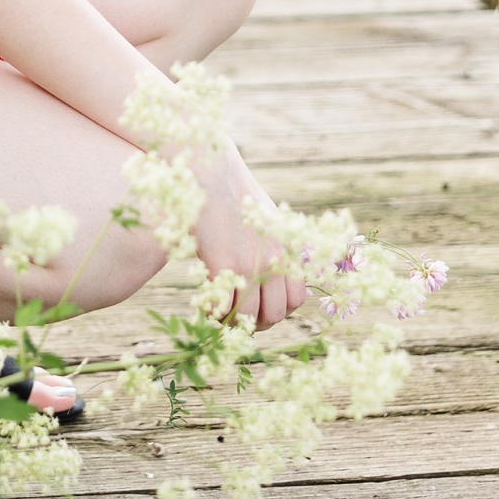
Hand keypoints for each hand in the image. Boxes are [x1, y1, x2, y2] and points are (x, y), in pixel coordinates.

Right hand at [193, 151, 307, 331]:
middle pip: (274, 314)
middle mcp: (274, 260)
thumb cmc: (232, 198)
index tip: (257, 310)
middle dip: (255, 324)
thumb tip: (273, 275)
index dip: (277, 312)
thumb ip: (274, 248)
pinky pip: (223, 306)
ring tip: (217, 313)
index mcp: (286, 251)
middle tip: (234, 318)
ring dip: (232, 323)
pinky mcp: (224, 263)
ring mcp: (250, 264)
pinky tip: (203, 303)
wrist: (209, 173)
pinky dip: (213, 312)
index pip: (296, 300)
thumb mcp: (266, 221)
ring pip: (249, 316)